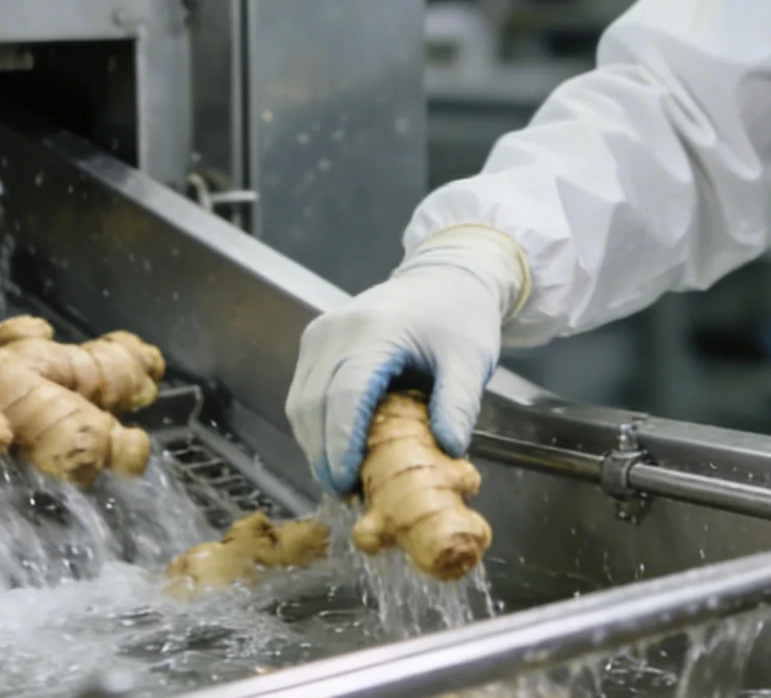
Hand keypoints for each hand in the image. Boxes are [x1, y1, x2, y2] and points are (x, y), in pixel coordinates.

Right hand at [285, 227, 525, 495]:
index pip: (346, 395)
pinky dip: (315, 427)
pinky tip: (337, 452)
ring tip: (343, 480)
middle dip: (324, 455)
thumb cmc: (459, 315)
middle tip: (346, 494)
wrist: (444, 275)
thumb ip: (458, 404)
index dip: (342, 444)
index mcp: (375, 331)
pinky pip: (304, 393)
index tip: (346, 482)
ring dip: (315, 445)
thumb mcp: (470, 360)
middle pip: (314, 404)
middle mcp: (336, 330)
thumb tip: (449, 450)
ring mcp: (320, 334)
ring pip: (301, 403)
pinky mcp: (316, 341)